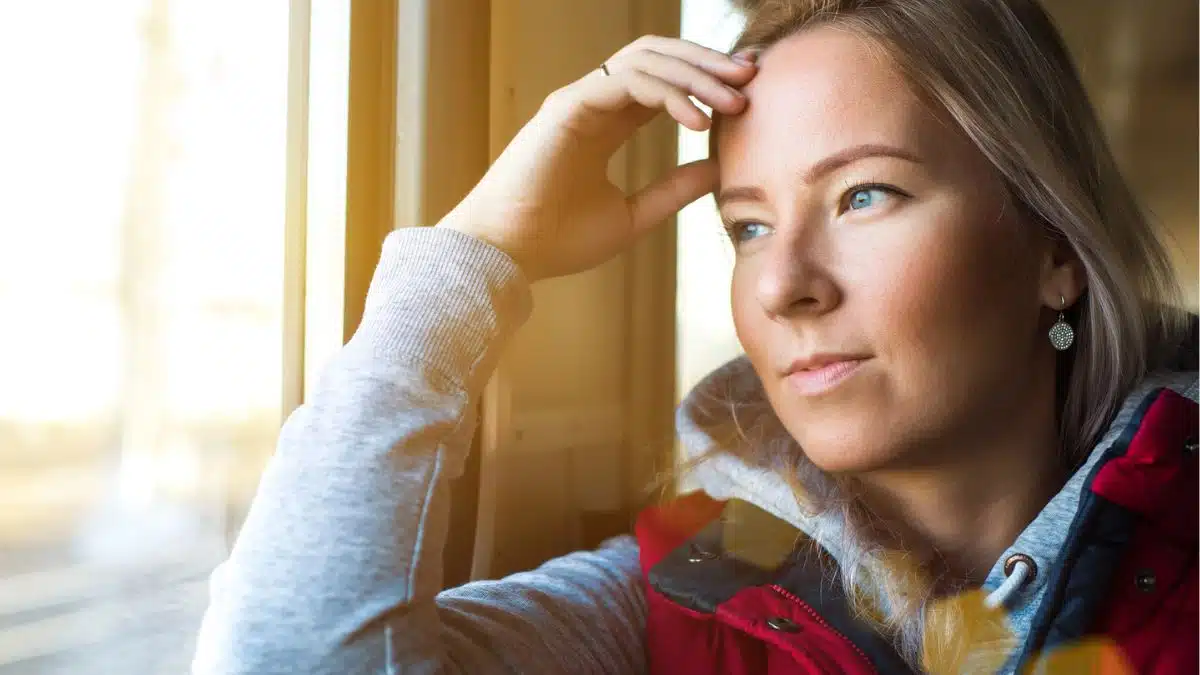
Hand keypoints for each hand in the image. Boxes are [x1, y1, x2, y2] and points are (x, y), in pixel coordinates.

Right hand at [439, 36, 756, 281]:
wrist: (509, 255)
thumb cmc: (558, 241)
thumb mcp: (633, 216)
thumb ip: (674, 190)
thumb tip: (717, 169)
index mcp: (606, 123)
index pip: (663, 81)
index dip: (705, 81)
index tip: (746, 95)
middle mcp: (593, 102)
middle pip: (659, 56)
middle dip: (708, 62)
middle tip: (751, 77)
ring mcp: (579, 99)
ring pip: (647, 59)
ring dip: (696, 73)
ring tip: (733, 99)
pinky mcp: (568, 106)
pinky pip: (627, 80)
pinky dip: (668, 93)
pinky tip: (696, 120)